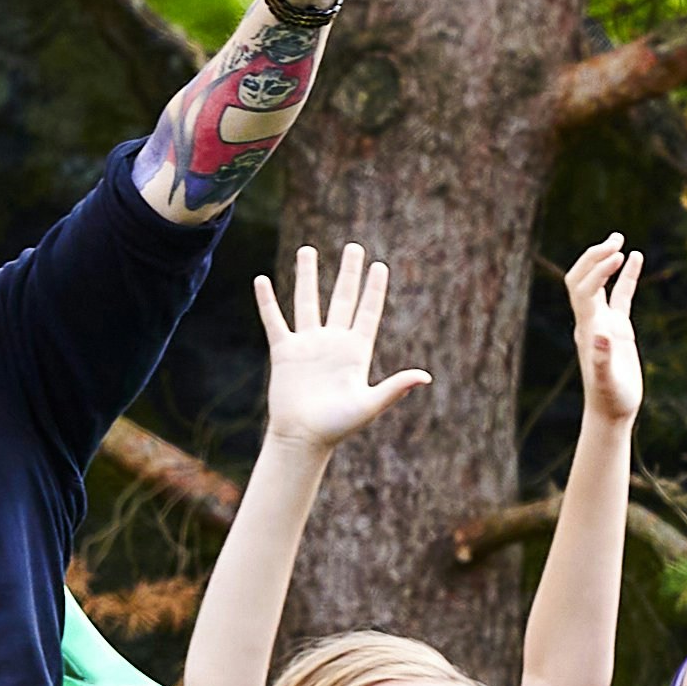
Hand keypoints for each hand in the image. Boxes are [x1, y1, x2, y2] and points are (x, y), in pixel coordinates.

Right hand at [250, 242, 420, 458]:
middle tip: (353, 247)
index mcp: (356, 351)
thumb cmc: (338, 426)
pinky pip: (274, 320)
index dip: (374, 289)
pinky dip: (267, 301)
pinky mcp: (284, 351)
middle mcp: (333, 342)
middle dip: (348, 273)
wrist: (303, 438)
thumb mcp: (369, 405)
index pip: (368, 311)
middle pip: (342, 298)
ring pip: (307, 301)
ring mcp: (308, 344)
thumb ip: (395, 388)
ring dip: (307, 276)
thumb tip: (425, 377)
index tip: (380, 265)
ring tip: (308, 250)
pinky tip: (261, 280)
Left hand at [560, 236, 643, 431]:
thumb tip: (600, 336)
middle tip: (616, 238)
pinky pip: (620, 295)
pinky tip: (637, 257)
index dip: (598, 270)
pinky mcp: (617, 328)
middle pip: (583, 278)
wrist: (611, 412)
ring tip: (621, 239)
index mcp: (588, 328)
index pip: (585, 288)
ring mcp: (604, 322)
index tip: (618, 256)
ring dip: (606, 260)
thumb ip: (601, 361)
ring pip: (600, 283)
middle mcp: (591, 321)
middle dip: (595, 257)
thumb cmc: (609, 400)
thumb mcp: (606, 383)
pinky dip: (627, 276)